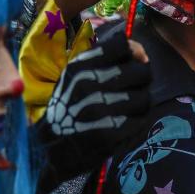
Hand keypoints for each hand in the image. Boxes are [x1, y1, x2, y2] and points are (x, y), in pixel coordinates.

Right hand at [35, 19, 150, 193]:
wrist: (49, 147)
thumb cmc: (66, 107)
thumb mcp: (74, 75)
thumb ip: (103, 59)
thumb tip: (139, 50)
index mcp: (81, 67)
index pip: (123, 46)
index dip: (134, 53)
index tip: (133, 61)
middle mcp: (91, 85)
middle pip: (141, 72)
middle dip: (141, 79)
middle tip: (133, 87)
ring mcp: (101, 110)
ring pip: (144, 97)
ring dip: (140, 102)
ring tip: (128, 107)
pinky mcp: (110, 133)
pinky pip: (141, 120)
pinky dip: (137, 121)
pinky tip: (125, 123)